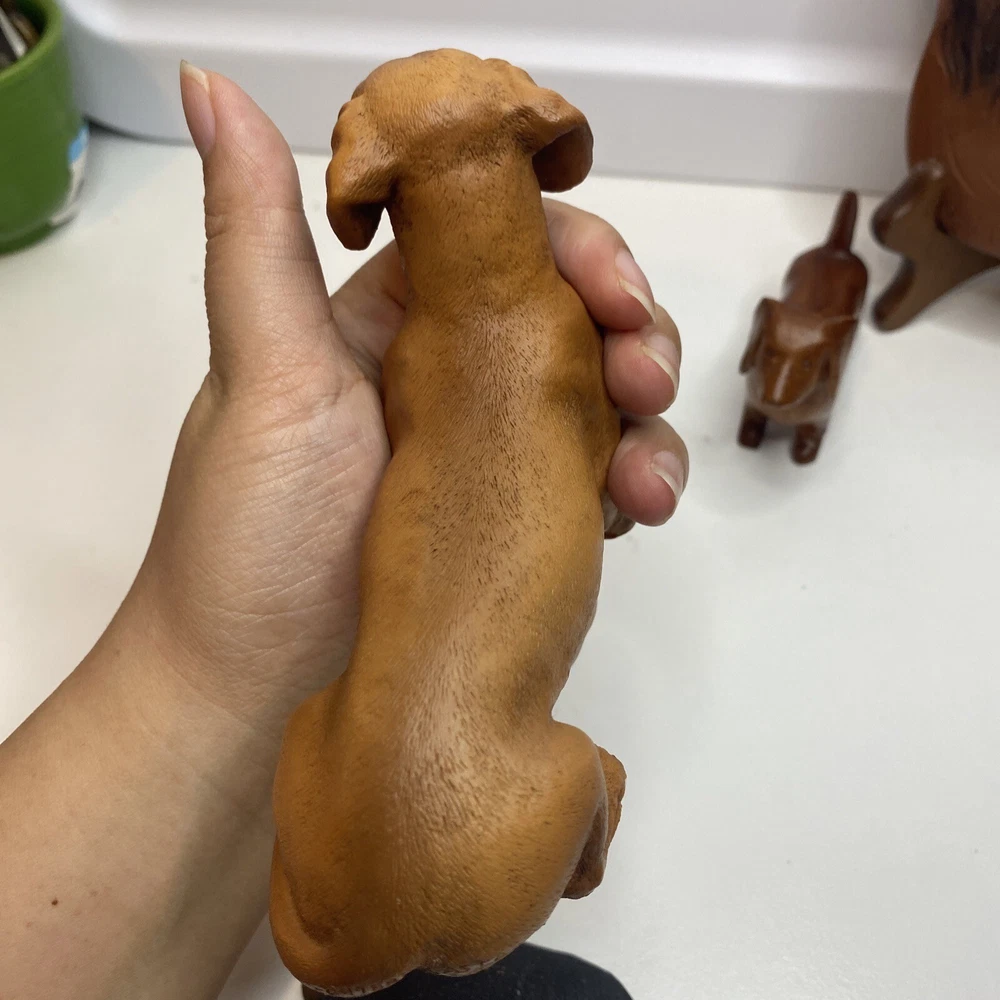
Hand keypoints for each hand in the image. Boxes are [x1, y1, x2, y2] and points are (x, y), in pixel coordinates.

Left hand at [130, 67, 687, 735]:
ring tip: (650, 472)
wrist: (253, 697)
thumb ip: (257, 237)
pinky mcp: (515, 524)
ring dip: (647, 417)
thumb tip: (214, 90)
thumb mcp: (262, 373)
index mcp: (391, 323)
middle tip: (648, 377)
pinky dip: (632, 482)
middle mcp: (446, 377)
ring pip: (596, 399)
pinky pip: (594, 480)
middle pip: (569, 320)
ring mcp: (486, 454)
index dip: (575, 252)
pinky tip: (639, 509)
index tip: (614, 287)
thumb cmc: (252, 538)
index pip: (504, 248)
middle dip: (630, 333)